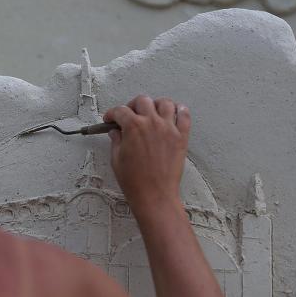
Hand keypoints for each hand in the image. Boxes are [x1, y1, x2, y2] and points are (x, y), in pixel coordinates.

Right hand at [103, 95, 190, 213]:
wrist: (155, 195)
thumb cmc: (135, 181)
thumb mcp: (117, 159)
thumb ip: (116, 141)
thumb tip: (116, 132)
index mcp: (133, 127)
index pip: (120, 111)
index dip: (112, 114)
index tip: (110, 119)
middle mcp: (152, 123)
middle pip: (142, 101)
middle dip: (132, 105)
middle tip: (129, 114)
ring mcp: (169, 129)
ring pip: (165, 103)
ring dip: (156, 105)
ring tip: (151, 112)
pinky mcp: (181, 137)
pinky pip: (184, 116)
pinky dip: (179, 111)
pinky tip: (173, 114)